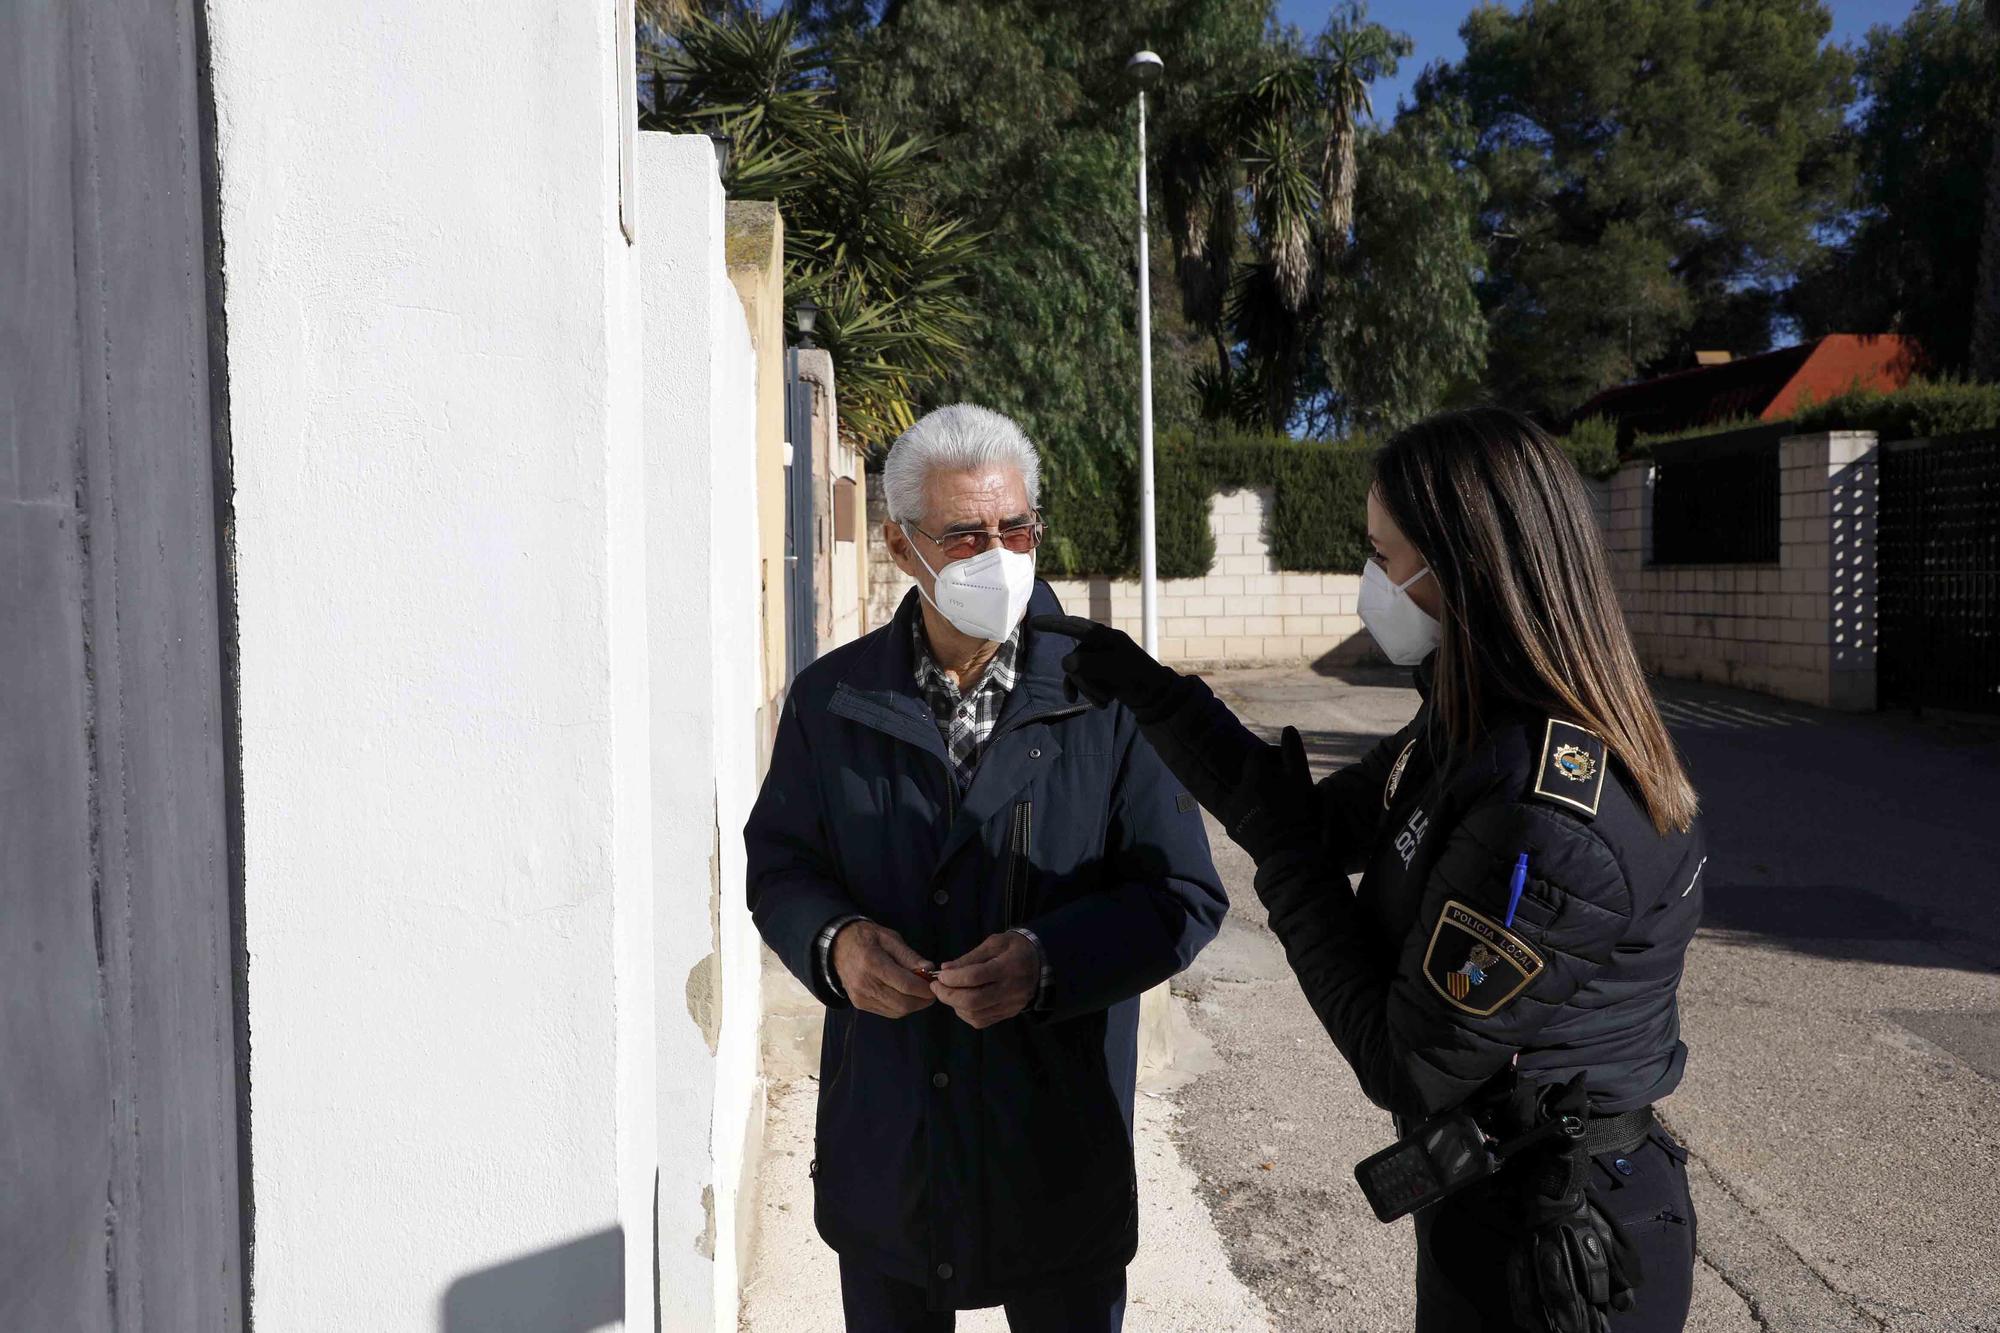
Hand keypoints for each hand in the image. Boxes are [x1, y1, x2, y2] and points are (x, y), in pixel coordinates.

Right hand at [830, 921, 936, 1018]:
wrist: (837, 945)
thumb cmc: (866, 937)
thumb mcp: (889, 938)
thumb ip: (909, 955)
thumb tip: (929, 969)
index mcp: (873, 963)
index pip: (905, 985)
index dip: (924, 989)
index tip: (935, 985)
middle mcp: (865, 984)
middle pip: (902, 1003)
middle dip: (922, 1000)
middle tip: (932, 991)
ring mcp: (861, 997)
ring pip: (896, 1011)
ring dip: (913, 1005)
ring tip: (920, 992)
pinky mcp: (860, 1004)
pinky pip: (888, 1012)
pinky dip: (901, 1006)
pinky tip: (905, 995)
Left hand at [931, 932, 1040, 1029]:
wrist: (1041, 962)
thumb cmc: (1015, 948)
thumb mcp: (994, 943)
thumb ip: (970, 957)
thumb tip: (945, 969)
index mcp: (1008, 967)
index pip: (976, 977)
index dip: (954, 978)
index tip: (940, 975)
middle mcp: (1011, 990)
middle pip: (974, 1001)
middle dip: (949, 996)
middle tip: (937, 987)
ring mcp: (1011, 1005)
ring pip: (976, 1014)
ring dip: (955, 1005)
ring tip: (948, 993)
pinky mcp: (1008, 1014)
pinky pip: (981, 1021)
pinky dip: (965, 1013)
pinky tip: (960, 1002)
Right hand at [1028, 615, 1179, 718]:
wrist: (1155, 695)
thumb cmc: (1139, 677)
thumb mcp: (1116, 669)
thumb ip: (1089, 664)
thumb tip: (1065, 663)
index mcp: (1103, 637)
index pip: (1074, 627)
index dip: (1053, 625)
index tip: (1034, 623)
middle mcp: (1097, 646)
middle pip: (1073, 661)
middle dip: (1085, 682)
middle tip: (1105, 694)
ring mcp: (1096, 660)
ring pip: (1076, 675)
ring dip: (1089, 691)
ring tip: (1106, 701)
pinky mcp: (1096, 674)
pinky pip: (1079, 682)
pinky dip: (1084, 693)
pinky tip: (1083, 703)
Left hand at [1224, 725, 1320, 862]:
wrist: (1288, 852)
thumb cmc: (1298, 813)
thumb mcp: (1300, 779)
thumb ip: (1293, 752)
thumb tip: (1288, 728)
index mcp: (1253, 777)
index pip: (1258, 755)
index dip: (1273, 756)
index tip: (1286, 765)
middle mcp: (1237, 791)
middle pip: (1250, 776)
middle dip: (1265, 778)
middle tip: (1284, 788)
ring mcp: (1232, 811)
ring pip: (1243, 795)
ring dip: (1256, 795)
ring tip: (1276, 806)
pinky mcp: (1232, 828)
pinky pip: (1239, 814)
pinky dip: (1249, 813)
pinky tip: (1266, 820)